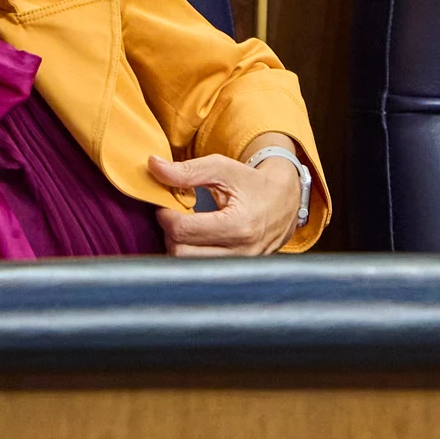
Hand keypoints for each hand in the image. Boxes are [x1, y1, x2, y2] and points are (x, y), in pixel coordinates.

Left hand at [148, 154, 300, 256]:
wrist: (285, 201)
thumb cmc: (253, 183)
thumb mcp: (223, 169)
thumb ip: (187, 170)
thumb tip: (153, 166)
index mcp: (238, 225)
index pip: (182, 229)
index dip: (165, 215)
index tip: (166, 205)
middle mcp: (240, 252)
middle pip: (181, 252)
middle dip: (170, 232)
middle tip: (175, 216)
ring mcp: (240, 266)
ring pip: (188, 266)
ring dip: (179, 246)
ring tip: (186, 227)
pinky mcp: (237, 272)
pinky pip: (201, 270)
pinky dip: (192, 254)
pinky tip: (197, 239)